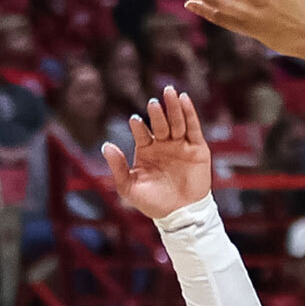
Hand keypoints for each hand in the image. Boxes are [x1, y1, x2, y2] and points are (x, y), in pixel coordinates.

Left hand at [101, 87, 211, 219]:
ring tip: (169, 91)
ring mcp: (181, 145)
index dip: (139, 126)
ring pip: (177, 122)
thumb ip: (118, 167)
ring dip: (173, 107)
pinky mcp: (198, 148)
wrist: (181, 214)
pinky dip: (190, 113)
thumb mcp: (129, 187)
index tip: (135, 120)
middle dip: (157, 112)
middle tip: (153, 102)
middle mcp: (164, 145)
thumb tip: (106, 145)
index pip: (142, 133)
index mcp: (147, 151)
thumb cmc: (153, 203)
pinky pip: (194, 128)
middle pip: (161, 123)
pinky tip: (184, 99)